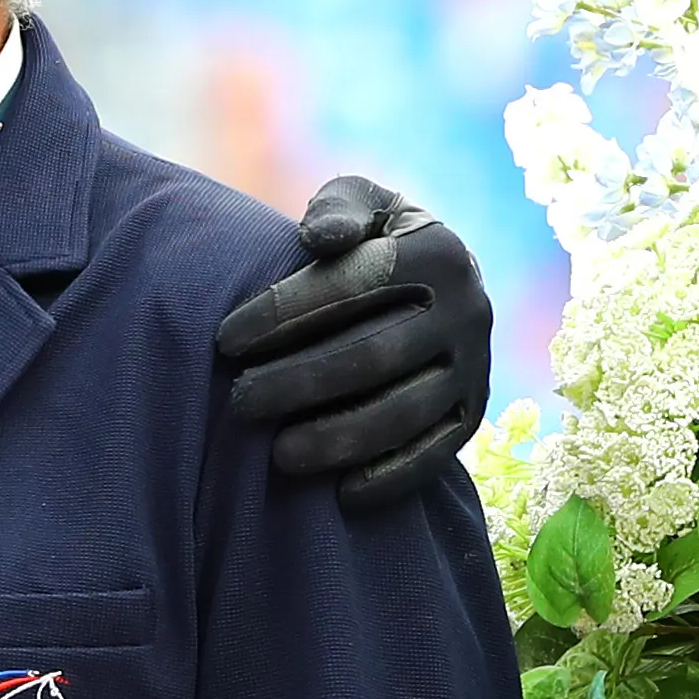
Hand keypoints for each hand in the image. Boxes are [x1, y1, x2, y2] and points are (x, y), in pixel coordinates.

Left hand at [213, 178, 491, 503]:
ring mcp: (474, 366)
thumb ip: (339, 207)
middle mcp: (467, 310)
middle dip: (299, 382)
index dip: (285, 312)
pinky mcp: (472, 413)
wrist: (431, 289)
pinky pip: (436, 453)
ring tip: (278, 455)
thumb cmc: (370, 242)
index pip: (356, 283)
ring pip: (405, 412)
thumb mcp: (360, 204)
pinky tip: (340, 494)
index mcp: (437, 251)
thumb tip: (323, 237)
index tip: (224, 340)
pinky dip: (391, 477)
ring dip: (339, 438)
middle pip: (375, 355)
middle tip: (239, 401)